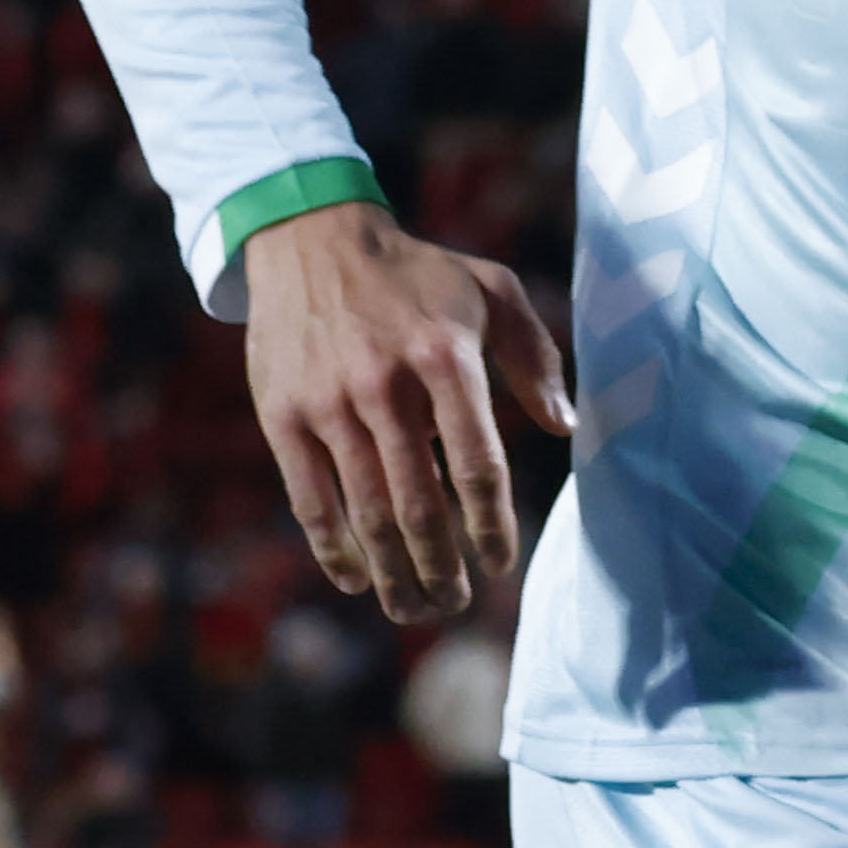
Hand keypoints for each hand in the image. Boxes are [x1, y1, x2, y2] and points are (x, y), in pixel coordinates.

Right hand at [243, 202, 572, 621]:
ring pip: (367, 513)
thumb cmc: (419, 274)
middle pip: (419, 505)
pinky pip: (310, 500)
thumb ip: (535, 357)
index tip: (501, 564)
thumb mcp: (492, 290)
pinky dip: (333, 548)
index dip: (491, 526)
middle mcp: (387, 386)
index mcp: (447, 358)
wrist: (314, 240)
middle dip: (442, 567)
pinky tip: (355, 579)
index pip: (478, 464)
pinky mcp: (283, 417)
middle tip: (457, 604)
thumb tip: (564, 427)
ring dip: (393, 572)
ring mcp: (329, 406)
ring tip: (416, 608)